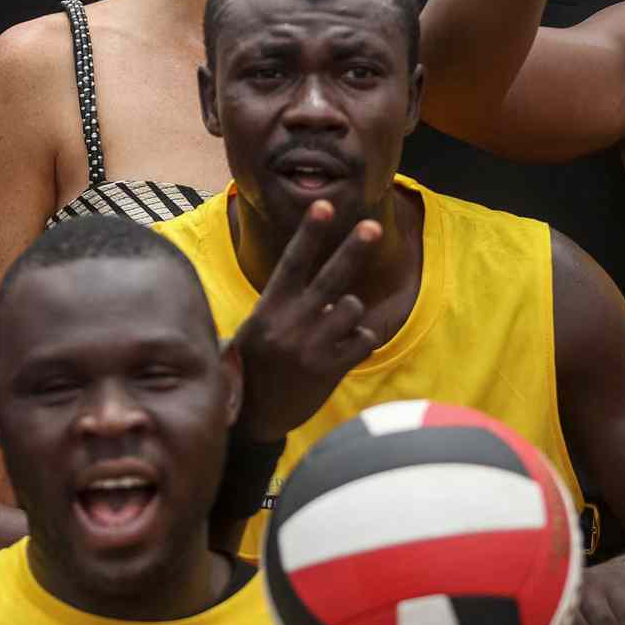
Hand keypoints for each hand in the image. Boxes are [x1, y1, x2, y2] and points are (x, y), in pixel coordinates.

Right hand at [230, 199, 381, 442]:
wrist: (253, 419)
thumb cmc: (254, 367)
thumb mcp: (255, 331)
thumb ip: (284, 307)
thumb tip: (322, 289)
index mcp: (269, 309)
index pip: (293, 263)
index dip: (310, 233)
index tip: (323, 205)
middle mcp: (291, 324)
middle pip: (330, 278)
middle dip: (353, 249)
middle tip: (372, 227)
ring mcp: (312, 347)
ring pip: (351, 307)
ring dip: (348, 311)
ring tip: (331, 327)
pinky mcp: (330, 369)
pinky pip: (363, 338)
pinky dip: (360, 339)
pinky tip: (343, 349)